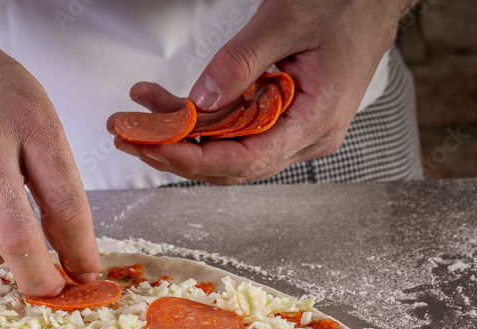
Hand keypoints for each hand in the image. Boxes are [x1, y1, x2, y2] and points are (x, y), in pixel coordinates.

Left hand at [108, 0, 412, 184]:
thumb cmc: (349, 1)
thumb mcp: (289, 19)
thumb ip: (242, 60)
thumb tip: (200, 100)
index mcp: (316, 122)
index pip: (244, 161)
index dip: (192, 159)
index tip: (151, 146)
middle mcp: (305, 137)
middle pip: (228, 163)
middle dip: (173, 151)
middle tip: (126, 135)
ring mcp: (292, 129)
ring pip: (225, 147)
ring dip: (178, 133)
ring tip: (134, 116)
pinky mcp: (280, 116)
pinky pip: (232, 127)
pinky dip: (196, 117)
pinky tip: (163, 102)